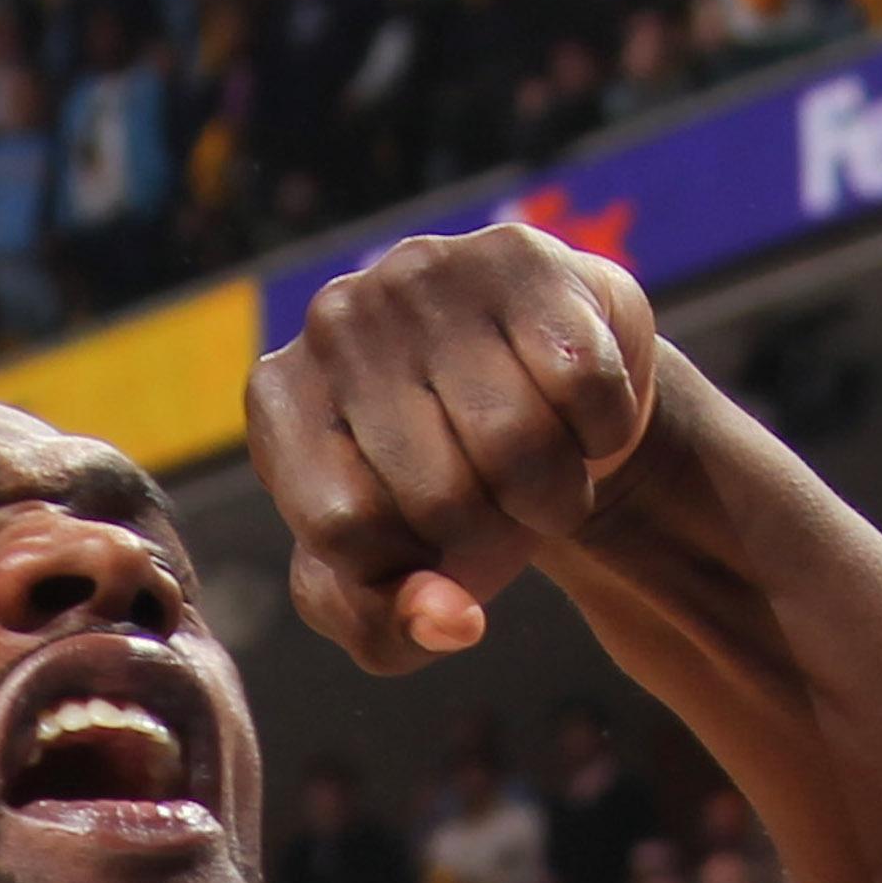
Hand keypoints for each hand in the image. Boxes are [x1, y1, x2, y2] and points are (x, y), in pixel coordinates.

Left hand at [250, 222, 665, 670]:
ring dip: (558, 493)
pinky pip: (585, 390)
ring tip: (544, 467)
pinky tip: (579, 415)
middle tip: (502, 507)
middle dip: (495, 534)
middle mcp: (334, 323)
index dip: (413, 570)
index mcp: (279, 405)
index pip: (347, 534)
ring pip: (520, 444)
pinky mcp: (515, 255)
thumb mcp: (392, 584)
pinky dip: (602, 433)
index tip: (431, 550)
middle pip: (441, 496)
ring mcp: (420, 274)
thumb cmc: (448, 499)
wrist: (543, 391)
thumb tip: (452, 622)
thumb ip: (389, 628)